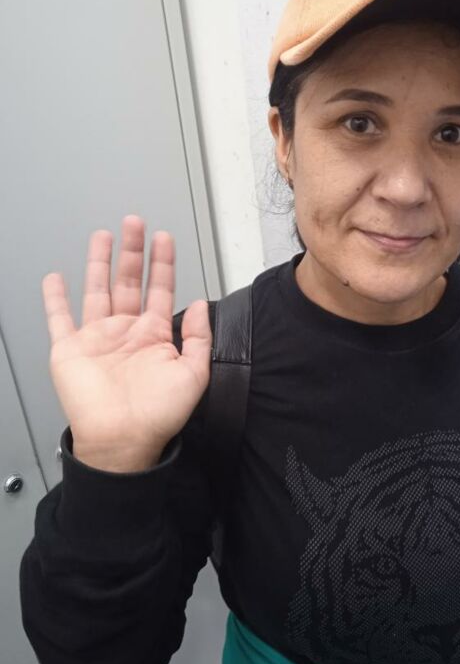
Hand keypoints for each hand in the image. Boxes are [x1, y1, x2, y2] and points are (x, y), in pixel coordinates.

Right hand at [43, 215, 211, 472]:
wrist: (123, 440)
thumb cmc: (159, 414)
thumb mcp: (194, 373)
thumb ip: (199, 337)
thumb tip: (202, 303)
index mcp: (154, 337)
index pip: (160, 290)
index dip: (163, 264)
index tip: (165, 238)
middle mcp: (125, 333)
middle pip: (128, 282)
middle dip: (133, 252)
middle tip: (135, 223)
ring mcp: (97, 339)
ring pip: (97, 291)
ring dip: (100, 263)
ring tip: (104, 236)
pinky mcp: (70, 350)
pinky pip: (59, 319)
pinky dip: (54, 299)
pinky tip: (54, 278)